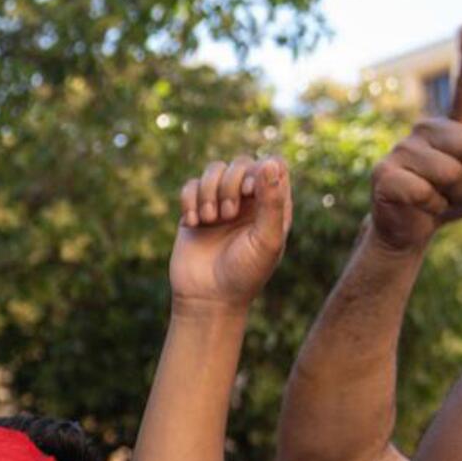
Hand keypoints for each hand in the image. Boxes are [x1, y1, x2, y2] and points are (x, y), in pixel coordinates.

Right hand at [171, 156, 291, 313]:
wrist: (208, 298)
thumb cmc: (245, 273)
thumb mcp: (266, 240)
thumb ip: (272, 201)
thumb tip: (269, 162)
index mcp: (272, 204)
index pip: (272, 164)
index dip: (259, 170)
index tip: (249, 192)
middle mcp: (247, 200)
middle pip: (240, 163)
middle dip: (230, 183)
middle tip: (227, 214)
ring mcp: (219, 203)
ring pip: (213, 170)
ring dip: (209, 192)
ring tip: (210, 220)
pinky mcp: (194, 211)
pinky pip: (190, 186)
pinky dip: (189, 200)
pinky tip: (193, 223)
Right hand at [369, 26, 461, 251]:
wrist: (413, 229)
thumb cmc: (452, 199)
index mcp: (455, 126)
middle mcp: (427, 129)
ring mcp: (403, 149)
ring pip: (450, 172)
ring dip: (456, 197)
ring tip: (442, 201)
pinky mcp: (385, 172)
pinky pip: (425, 190)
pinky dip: (432, 207)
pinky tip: (420, 207)